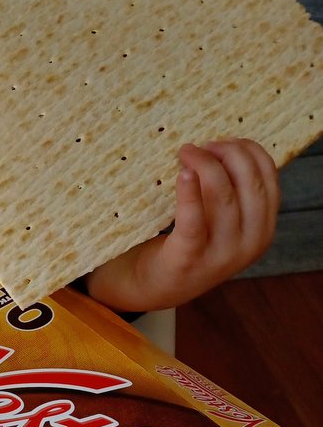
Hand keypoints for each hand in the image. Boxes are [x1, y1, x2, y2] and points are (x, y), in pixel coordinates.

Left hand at [86, 139, 278, 310]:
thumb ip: (234, 192)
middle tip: (199, 147)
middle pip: (249, 182)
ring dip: (204, 165)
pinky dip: (189, 193)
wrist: (157, 285)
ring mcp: (221, 254)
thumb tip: (224, 144)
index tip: (223, 141)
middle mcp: (251, 243)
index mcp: (264, 228)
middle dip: (227, 153)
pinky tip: (184, 174)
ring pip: (223, 195)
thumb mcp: (224, 221)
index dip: (248, 150)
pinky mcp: (189, 258)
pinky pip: (193, 219)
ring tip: (185, 153)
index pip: (268, 176)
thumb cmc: (190, 242)